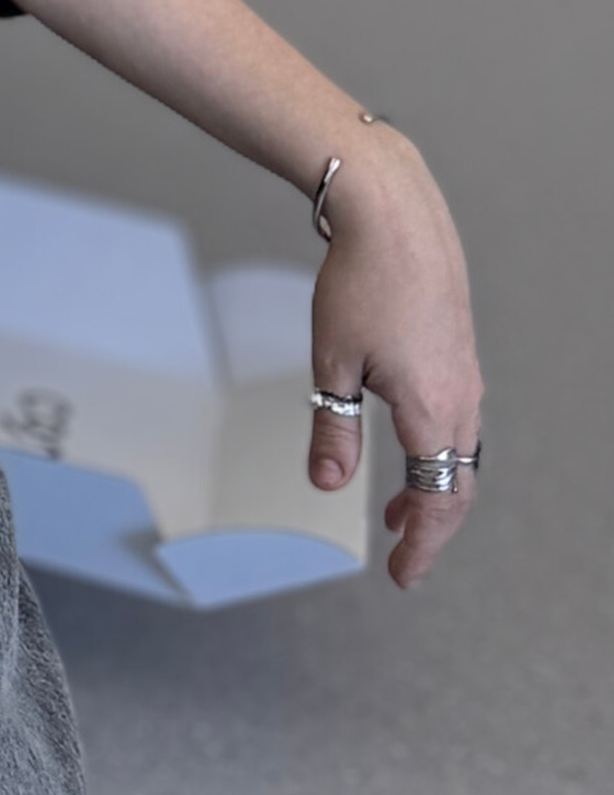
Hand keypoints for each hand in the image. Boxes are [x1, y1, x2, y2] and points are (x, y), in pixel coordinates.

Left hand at [310, 135, 485, 586]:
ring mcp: (465, 375)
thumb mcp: (332, 365)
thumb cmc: (360, 285)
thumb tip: (330, 485)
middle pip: (457, 482)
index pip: (438, 498)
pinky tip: (409, 450)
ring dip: (433, 488)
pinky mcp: (456, 354)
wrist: (395, 218)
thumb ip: (334, 430)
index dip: (423, 544)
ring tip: (399, 515)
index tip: (403, 576)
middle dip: (431, 526)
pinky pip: (456, 421)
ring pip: (459, 451)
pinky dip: (436, 451)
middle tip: (404, 557)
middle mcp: (462, 397)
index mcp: (434, 409)